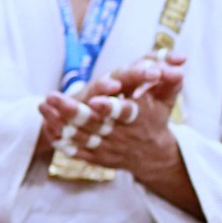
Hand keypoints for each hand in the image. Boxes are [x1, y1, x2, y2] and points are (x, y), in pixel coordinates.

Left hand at [39, 54, 185, 180]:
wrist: (153, 156)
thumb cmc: (155, 119)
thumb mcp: (165, 100)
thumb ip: (167, 81)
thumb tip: (178, 65)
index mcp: (138, 118)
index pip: (124, 113)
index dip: (110, 108)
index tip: (96, 100)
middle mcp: (122, 135)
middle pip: (95, 124)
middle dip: (72, 111)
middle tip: (52, 96)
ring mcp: (108, 147)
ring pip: (82, 136)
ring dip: (60, 122)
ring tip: (43, 106)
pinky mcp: (98, 158)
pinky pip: (77, 151)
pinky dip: (62, 140)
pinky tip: (47, 127)